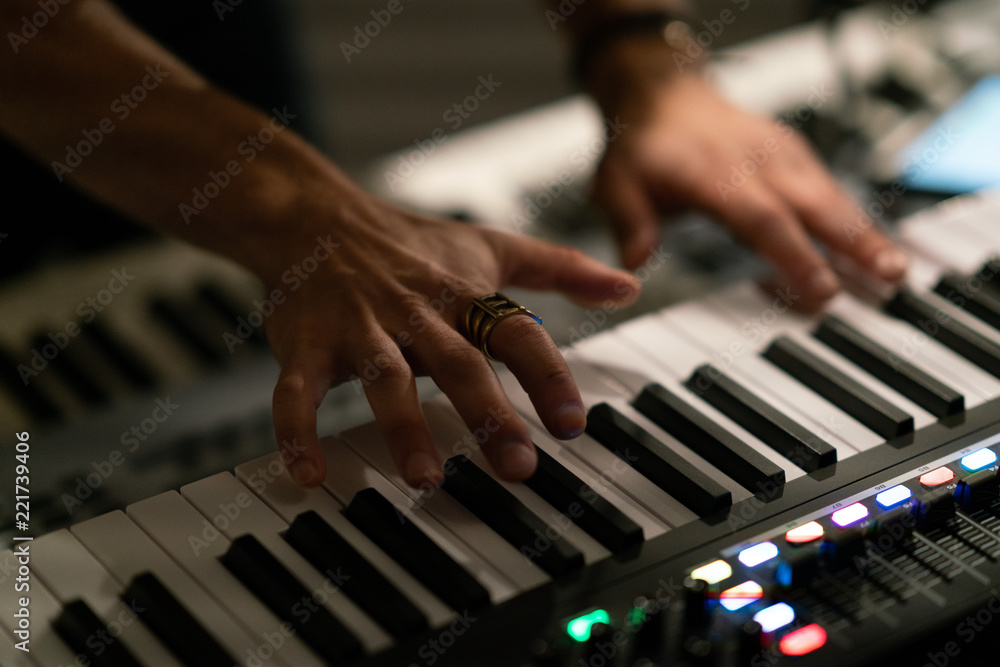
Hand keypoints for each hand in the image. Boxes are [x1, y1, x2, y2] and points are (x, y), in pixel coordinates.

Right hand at [257, 180, 639, 487]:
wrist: (316, 216)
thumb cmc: (412, 243)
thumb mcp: (491, 246)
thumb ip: (560, 267)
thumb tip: (628, 284)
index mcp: (462, 293)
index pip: (515, 332)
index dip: (547, 376)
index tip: (573, 425)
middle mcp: (416, 311)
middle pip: (457, 362)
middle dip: (489, 413)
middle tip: (517, 466)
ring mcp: (359, 327)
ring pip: (384, 377)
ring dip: (404, 427)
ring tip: (426, 477)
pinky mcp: (307, 343)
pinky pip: (297, 390)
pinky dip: (297, 430)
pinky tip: (308, 472)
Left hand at [593, 71, 907, 307]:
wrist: (664, 95)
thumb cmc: (644, 147)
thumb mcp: (617, 184)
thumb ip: (630, 223)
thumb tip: (633, 264)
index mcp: (715, 173)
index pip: (761, 219)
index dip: (794, 255)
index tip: (822, 288)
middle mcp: (756, 162)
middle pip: (813, 205)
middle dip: (854, 243)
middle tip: (890, 276)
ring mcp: (781, 155)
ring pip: (831, 196)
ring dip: (865, 233)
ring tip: (897, 269)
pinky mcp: (794, 155)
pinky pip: (828, 188)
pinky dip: (853, 218)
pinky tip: (874, 248)